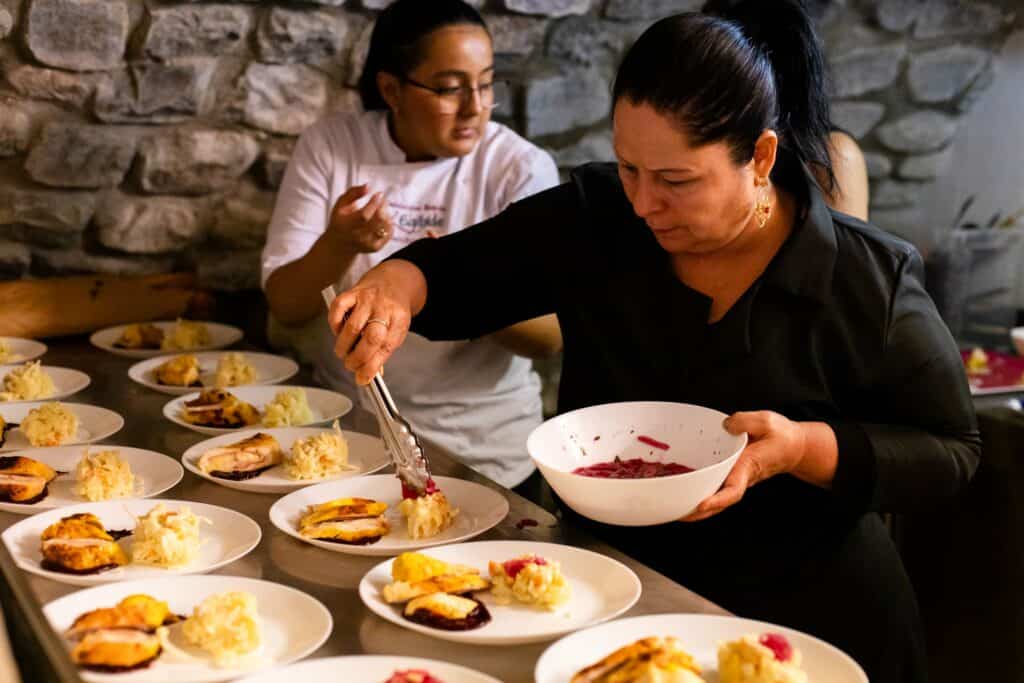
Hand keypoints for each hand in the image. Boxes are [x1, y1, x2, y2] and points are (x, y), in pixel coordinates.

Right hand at [327, 268, 413, 384]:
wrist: (393, 282)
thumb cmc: (392, 312)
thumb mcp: (396, 331)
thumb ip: (382, 351)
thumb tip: (367, 375)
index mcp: (398, 321)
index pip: (385, 347)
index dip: (371, 366)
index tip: (362, 379)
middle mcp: (384, 309)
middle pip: (371, 338)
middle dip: (358, 358)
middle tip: (351, 366)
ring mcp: (368, 299)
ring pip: (353, 327)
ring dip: (344, 346)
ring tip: (343, 353)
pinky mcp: (353, 292)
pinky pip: (338, 308)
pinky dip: (334, 324)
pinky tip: (337, 332)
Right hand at [328, 184, 392, 252]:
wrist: (340, 244)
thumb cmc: (341, 220)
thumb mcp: (341, 204)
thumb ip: (353, 193)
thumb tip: (368, 186)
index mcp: (346, 225)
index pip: (364, 216)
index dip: (374, 204)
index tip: (378, 194)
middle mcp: (357, 237)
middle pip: (377, 220)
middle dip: (383, 206)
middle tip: (382, 199)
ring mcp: (367, 244)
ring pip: (385, 226)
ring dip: (387, 214)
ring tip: (381, 208)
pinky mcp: (376, 248)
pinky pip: (389, 233)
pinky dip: (389, 223)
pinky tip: (384, 218)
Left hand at [681, 411, 806, 521]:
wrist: (794, 447)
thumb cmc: (781, 436)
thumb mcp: (766, 421)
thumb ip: (744, 421)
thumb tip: (725, 425)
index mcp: (749, 467)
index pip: (733, 490)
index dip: (717, 500)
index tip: (701, 504)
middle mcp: (741, 478)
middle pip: (719, 503)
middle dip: (697, 512)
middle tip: (675, 513)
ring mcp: (737, 480)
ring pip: (716, 501)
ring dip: (696, 509)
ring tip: (673, 510)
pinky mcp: (733, 476)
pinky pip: (716, 491)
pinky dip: (700, 496)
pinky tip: (683, 494)